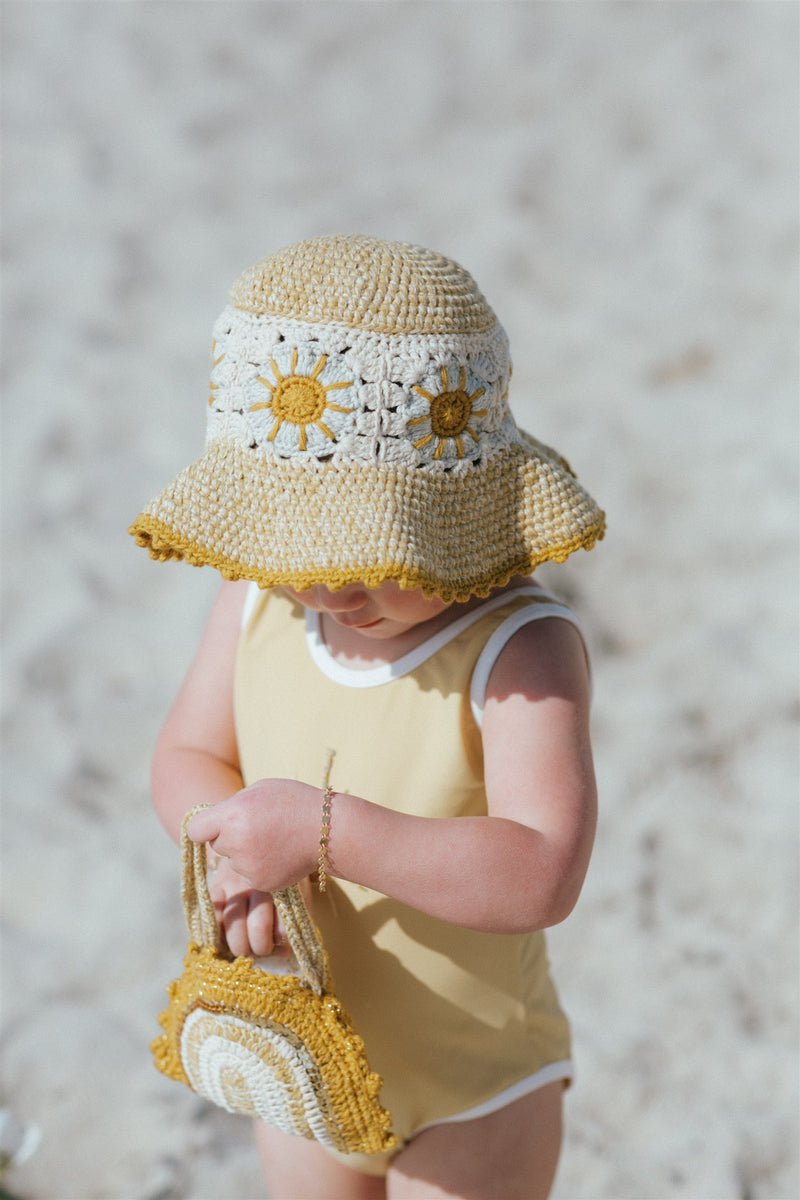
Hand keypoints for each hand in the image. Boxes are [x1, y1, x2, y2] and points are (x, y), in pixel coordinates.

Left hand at [186, 777, 318, 893]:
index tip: (214, 825)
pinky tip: (279, 854)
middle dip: (229, 837)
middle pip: (216, 844)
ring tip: (274, 839)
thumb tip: (214, 823)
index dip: (205, 826)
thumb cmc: (294, 802)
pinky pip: (249, 874)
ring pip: (233, 861)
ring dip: (245, 852)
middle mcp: (235, 842)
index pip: (195, 829)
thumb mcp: (259, 790)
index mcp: (232, 815)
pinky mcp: (260, 882)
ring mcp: (248, 866)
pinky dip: (260, 866)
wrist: (330, 830)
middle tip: (257, 827)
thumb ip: (232, 807)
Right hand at [208, 859, 313, 957]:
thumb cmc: (279, 876)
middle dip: (260, 948)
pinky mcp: (216, 885)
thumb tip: (284, 953)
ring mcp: (235, 883)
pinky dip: (218, 934)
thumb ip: (292, 923)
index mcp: (285, 887)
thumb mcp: (296, 892)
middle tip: (261, 949)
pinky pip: (213, 917)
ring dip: (241, 946)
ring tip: (245, 947)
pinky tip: (226, 938)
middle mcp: (259, 883)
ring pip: (234, 927)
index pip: (284, 928)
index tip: (279, 946)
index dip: (281, 945)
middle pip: (258, 930)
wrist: (256, 840)